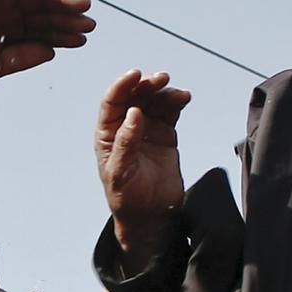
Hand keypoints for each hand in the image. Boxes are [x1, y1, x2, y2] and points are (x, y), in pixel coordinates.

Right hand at [0, 0, 92, 87]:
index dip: (62, 35)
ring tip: (81, 6)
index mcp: (7, 34)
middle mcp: (5, 15)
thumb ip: (25, 56)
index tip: (83, 39)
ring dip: (58, 0)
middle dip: (66, 18)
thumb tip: (52, 50)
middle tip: (89, 23)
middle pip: (42, 13)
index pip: (40, 32)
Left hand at [94, 68, 189, 260]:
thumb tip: (133, 114)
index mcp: (108, 135)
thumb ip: (126, 143)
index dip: (122, 86)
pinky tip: (183, 98)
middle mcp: (126, 128)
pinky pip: (170, 112)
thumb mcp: (120, 173)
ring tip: (177, 93)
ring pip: (154, 101)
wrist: (150, 216)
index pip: (112, 103)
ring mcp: (146, 130)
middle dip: (147, 85)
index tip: (135, 75)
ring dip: (164, 92)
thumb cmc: (127, 199)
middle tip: (161, 79)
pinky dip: (176, 102)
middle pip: (135, 97)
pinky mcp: (165, 135)